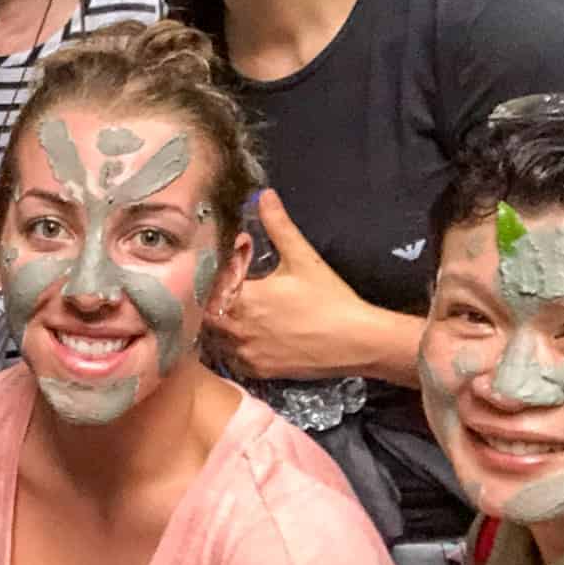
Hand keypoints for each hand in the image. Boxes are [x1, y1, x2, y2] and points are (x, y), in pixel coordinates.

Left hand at [209, 189, 417, 383]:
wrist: (358, 342)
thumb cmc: (330, 299)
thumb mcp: (304, 257)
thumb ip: (279, 226)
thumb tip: (264, 195)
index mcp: (244, 298)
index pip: (208, 285)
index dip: (211, 275)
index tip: (222, 267)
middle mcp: (238, 328)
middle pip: (205, 313)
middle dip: (208, 300)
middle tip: (218, 290)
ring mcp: (246, 353)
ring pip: (214, 337)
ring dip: (216, 323)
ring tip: (225, 309)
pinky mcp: (258, 370)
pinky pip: (230, 358)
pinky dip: (229, 346)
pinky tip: (240, 334)